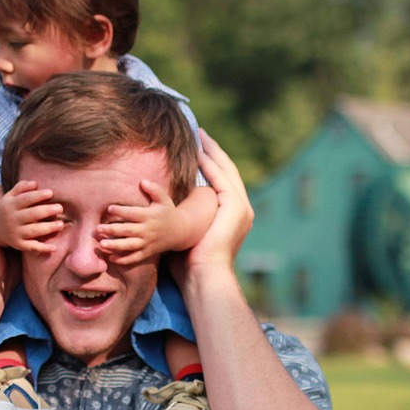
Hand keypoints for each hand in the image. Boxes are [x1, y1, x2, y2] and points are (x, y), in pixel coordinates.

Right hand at [0, 181, 62, 252]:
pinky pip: (31, 248)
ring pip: (33, 231)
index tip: (51, 193)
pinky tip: (54, 248)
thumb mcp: (10, 195)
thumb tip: (35, 183)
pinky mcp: (18, 245)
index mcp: (10, 205)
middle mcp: (12, 220)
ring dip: (48, 228)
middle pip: (31, 215)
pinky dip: (43, 249)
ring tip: (61, 224)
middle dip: (46, 211)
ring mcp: (15, 233)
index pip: (25, 199)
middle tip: (60, 208)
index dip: (38, 196)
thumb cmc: (9, 208)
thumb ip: (21, 187)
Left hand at [97, 180, 179, 263]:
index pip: (133, 213)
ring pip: (129, 246)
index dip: (121, 211)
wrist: (180, 232)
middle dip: (112, 230)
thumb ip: (154, 189)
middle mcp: (147, 230)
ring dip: (115, 246)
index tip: (109, 208)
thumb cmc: (167, 212)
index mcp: (150, 216)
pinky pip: (134, 258)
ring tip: (101, 244)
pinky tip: (110, 258)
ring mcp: (147, 243)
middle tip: (97, 228)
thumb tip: (142, 181)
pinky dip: (123, 260)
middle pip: (128, 231)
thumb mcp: (164, 199)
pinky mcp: (147, 252)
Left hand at [174, 130, 253, 277]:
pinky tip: (200, 154)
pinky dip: (211, 165)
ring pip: (226, 171)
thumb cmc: (192, 263)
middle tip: (201, 134)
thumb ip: (186, 219)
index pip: (223, 182)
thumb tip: (167, 212)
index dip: (212, 163)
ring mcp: (242, 208)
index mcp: (232, 215)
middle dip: (214, 152)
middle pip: (227, 171)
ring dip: (212, 152)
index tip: (199, 148)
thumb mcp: (189, 234)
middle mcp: (242, 209)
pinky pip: (222, 179)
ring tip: (200, 136)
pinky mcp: (236, 207)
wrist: (205, 275)